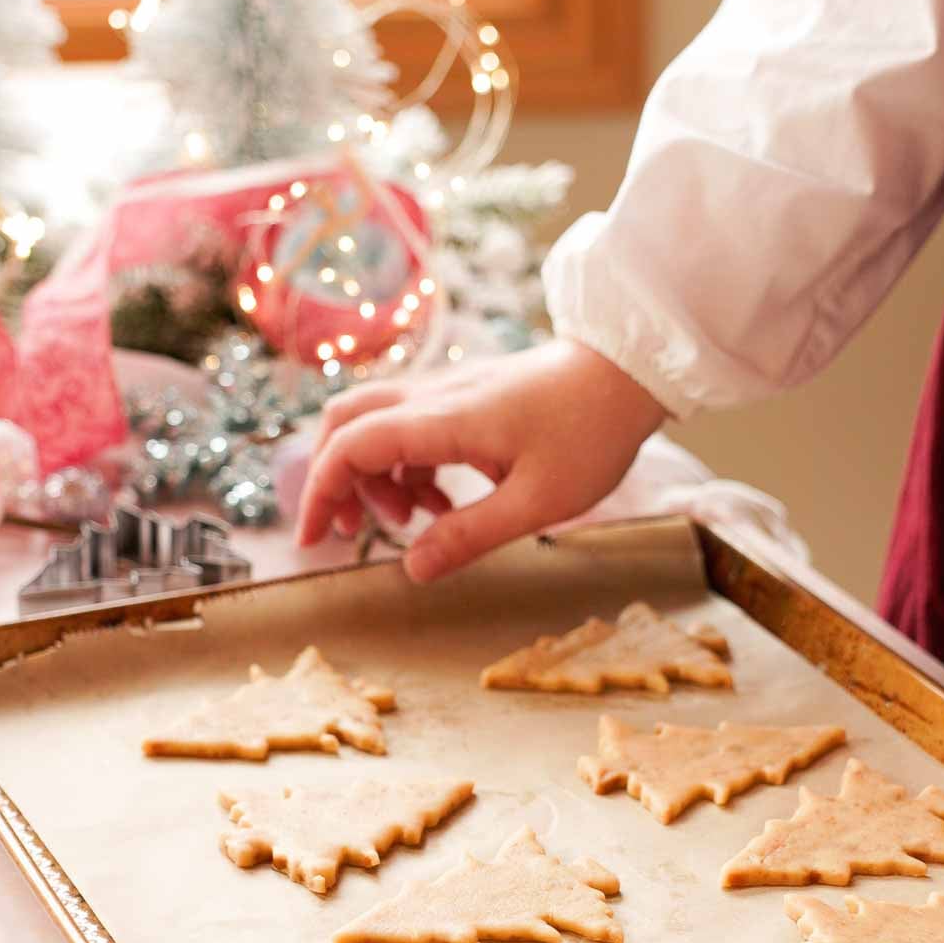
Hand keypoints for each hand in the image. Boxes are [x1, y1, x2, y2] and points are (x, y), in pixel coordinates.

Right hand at [297, 338, 665, 581]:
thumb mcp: (536, 502)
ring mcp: (449, 391)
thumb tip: (411, 569)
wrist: (628, 374)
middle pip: (346, 421)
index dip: (323, 493)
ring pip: (374, 421)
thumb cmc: (591, 435)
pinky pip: (409, 424)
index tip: (315, 541)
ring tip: (411, 523)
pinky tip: (443, 504)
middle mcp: (435, 396)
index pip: (353, 446)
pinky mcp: (466, 396)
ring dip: (375, 475)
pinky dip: (407, 466)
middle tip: (349, 531)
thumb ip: (469, 536)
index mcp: (445, 420)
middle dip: (334, 478)